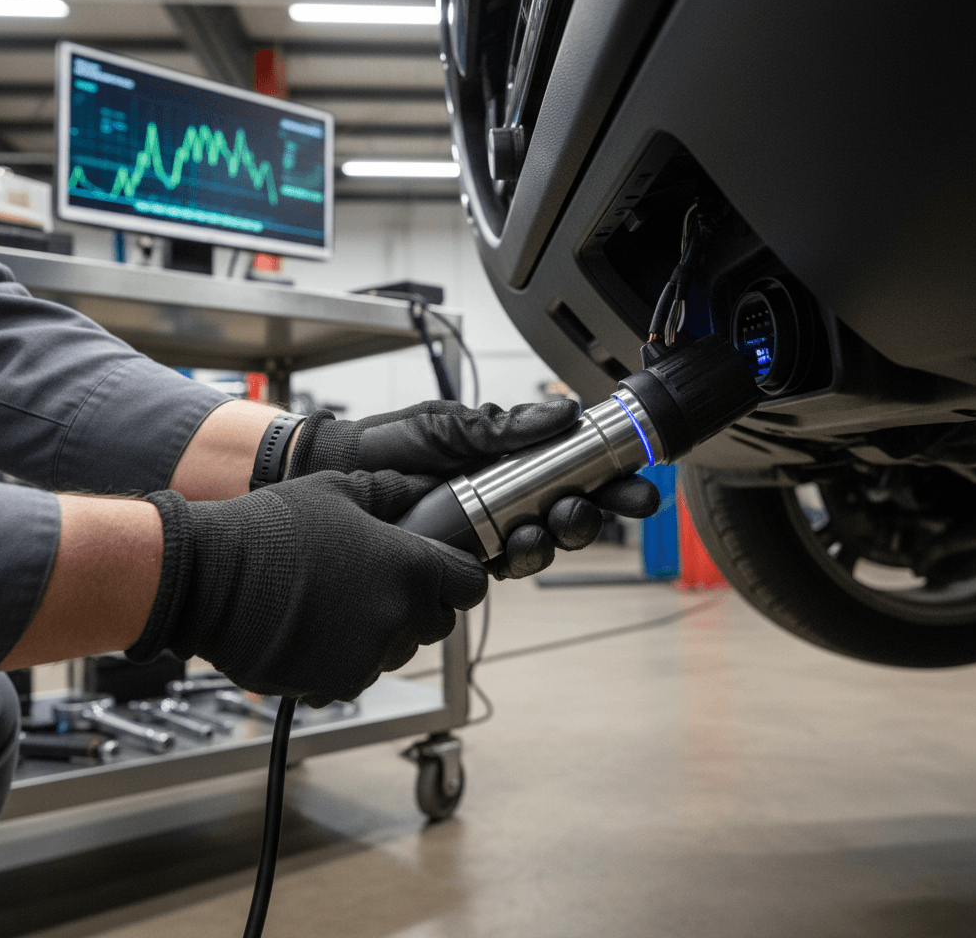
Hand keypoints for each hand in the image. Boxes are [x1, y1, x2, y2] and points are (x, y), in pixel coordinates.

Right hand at [127, 471, 486, 705]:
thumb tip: (422, 487)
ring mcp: (369, 656)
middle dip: (420, 605)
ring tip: (339, 602)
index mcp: (412, 567)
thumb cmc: (271, 529)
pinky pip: (362, 673)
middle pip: (438, 622)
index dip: (458, 575)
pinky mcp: (337, 684)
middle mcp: (400, 617)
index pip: (471, 585)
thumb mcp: (338, 489)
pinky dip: (348, 657)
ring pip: (398, 650)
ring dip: (382, 631)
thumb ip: (392, 490)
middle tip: (380, 582)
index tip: (442, 571)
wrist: (209, 578)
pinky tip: (317, 628)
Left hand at [287, 400, 659, 578]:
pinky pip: (505, 564)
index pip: (572, 471)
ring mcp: (485, 529)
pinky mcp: (464, 557)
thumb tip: (562, 412)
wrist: (336, 471)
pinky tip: (521, 543)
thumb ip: (503, 426)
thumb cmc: (388, 443)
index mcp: (506, 460)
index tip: (639, 485)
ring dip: (559, 537)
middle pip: (567, 513)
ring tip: (553, 523)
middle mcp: (502, 497)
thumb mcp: (447, 424)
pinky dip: (521, 556)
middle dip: (592, 513)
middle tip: (597, 507)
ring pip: (542, 542)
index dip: (609, 481)